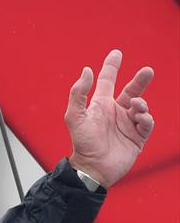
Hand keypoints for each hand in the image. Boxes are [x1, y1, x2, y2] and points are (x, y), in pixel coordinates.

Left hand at [65, 50, 153, 188]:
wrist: (92, 169)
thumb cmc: (82, 144)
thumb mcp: (75, 117)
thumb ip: (78, 93)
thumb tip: (87, 70)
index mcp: (102, 105)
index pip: (108, 81)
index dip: (112, 66)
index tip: (117, 53)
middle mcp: (116, 113)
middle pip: (132, 90)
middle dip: (140, 80)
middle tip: (148, 71)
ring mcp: (127, 125)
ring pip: (141, 106)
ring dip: (141, 104)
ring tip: (135, 107)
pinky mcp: (136, 138)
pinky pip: (146, 124)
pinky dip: (145, 118)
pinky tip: (139, 118)